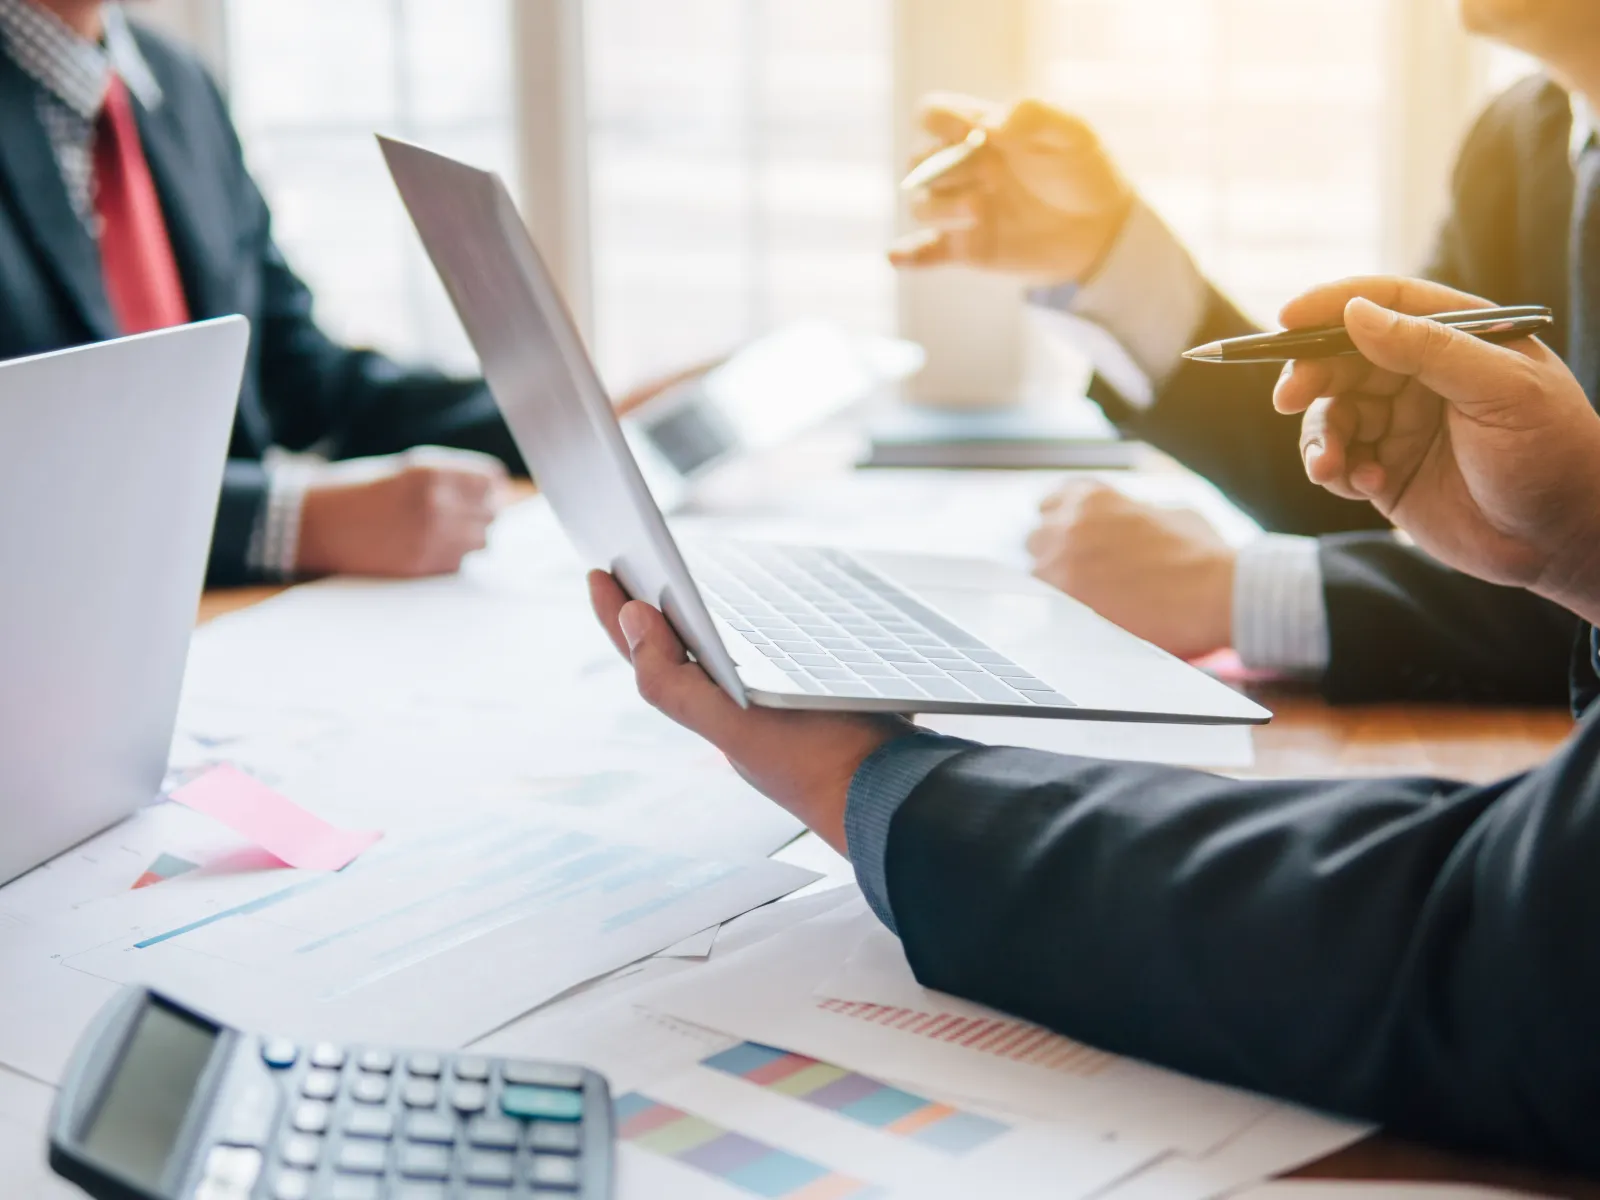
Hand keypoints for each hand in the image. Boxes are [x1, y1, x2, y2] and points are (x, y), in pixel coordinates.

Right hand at [295, 448, 508, 577]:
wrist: (314, 522)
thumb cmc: (358, 489)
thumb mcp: (405, 468)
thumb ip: (448, 477)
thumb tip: (494, 489)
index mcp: (430, 472)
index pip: (491, 479)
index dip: (489, 485)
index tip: (483, 489)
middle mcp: (435, 504)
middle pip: (492, 511)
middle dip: (483, 510)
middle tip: (464, 511)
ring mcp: (430, 537)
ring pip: (482, 540)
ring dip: (472, 534)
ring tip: (447, 529)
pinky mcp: (421, 565)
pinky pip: (460, 562)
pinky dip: (454, 555)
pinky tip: (430, 546)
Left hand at [587, 571, 904, 854]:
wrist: (898, 793)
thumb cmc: (819, 762)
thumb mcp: (734, 724)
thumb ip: (674, 681)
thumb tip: (630, 618)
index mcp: (711, 712)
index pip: (647, 657)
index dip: (615, 614)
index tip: (594, 570)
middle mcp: (737, 711)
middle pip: (678, 649)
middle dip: (648, 609)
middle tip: (622, 565)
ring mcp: (776, 709)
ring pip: (724, 650)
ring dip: (697, 617)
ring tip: (672, 582)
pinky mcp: (818, 699)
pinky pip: (774, 652)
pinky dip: (756, 627)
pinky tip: (765, 613)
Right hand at [888, 92, 1134, 283]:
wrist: (1103, 229)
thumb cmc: (1085, 171)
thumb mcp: (1072, 132)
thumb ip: (1032, 115)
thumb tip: (988, 124)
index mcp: (980, 131)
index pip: (933, 115)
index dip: (938, 121)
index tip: (970, 133)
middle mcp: (964, 168)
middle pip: (918, 160)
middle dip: (940, 166)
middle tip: (985, 175)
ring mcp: (962, 209)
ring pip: (921, 204)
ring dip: (941, 206)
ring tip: (980, 209)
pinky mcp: (967, 248)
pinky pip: (925, 252)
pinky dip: (908, 255)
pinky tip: (897, 256)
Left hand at [1026, 482, 1234, 658]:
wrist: (1215, 592)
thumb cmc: (1202, 554)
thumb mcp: (1167, 511)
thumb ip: (1133, 514)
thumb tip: (1127, 522)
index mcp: (1092, 496)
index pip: (1048, 503)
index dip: (1060, 523)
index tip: (1069, 539)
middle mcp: (1068, 524)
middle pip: (1035, 539)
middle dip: (1054, 553)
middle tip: (1080, 574)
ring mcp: (1061, 564)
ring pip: (1037, 574)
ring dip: (1056, 585)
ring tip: (1088, 600)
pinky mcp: (1064, 603)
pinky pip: (1045, 606)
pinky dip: (1060, 612)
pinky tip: (1083, 618)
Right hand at [1274, 276, 1599, 623]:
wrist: (1561, 540)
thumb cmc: (1551, 453)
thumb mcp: (1500, 390)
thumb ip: (1428, 348)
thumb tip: (1354, 314)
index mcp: (1457, 339)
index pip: (1385, 304)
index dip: (1333, 305)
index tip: (1288, 318)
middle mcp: (1422, 377)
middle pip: (1343, 358)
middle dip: (1310, 376)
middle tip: (1288, 398)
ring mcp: (1400, 425)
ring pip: (1331, 413)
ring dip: (1319, 436)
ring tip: (1330, 466)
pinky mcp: (1385, 472)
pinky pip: (1337, 461)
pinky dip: (1336, 471)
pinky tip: (1366, 486)